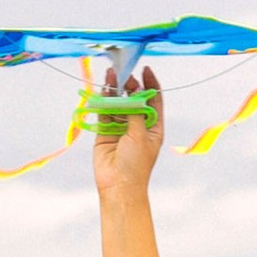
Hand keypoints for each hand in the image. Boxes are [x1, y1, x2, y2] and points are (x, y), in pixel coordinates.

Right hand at [88, 59, 163, 206]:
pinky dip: (103, 100)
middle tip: (124, 73)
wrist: (118, 186)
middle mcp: (137, 125)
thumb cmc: (136, 164)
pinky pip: (104, 112)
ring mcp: (120, 127)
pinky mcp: (104, 131)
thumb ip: (136, 111)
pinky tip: (102, 89)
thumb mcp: (141, 135)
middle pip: (134, 98)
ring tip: (111, 75)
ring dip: (115, 89)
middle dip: (129, 84)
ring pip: (118, 103)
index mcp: (153, 126)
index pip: (154, 99)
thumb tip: (133, 90)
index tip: (145, 69)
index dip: (151, 83)